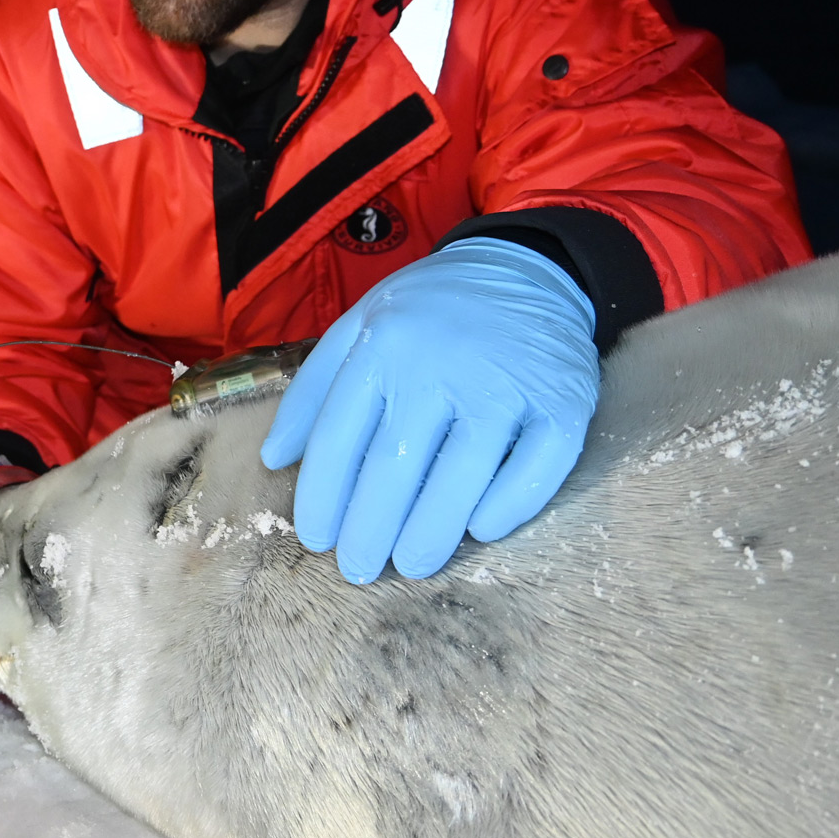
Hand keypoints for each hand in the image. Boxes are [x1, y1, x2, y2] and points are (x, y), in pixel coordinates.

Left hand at [261, 237, 598, 582]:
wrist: (528, 268)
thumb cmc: (431, 311)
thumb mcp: (359, 326)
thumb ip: (314, 391)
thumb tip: (275, 460)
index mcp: (383, 347)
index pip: (339, 438)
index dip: (323, 497)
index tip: (316, 539)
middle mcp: (440, 365)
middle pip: (394, 467)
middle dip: (369, 530)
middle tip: (358, 570)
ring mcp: (505, 385)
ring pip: (462, 477)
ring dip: (431, 533)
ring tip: (410, 564)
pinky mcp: (563, 403)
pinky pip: (536, 469)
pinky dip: (509, 507)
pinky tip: (480, 531)